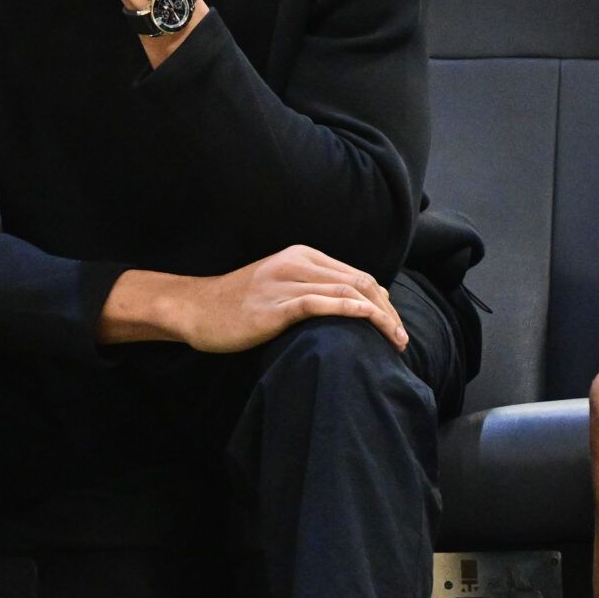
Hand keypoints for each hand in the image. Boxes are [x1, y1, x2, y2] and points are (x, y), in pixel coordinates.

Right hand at [159, 245, 406, 353]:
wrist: (195, 309)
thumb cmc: (236, 304)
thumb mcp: (278, 284)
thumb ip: (311, 287)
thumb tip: (351, 305)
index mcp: (301, 255)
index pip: (357, 275)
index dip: (383, 301)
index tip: (394, 326)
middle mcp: (297, 263)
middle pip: (360, 282)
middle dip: (388, 311)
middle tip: (402, 339)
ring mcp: (286, 282)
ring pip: (348, 292)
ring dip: (379, 317)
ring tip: (395, 342)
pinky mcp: (275, 306)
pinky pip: (321, 304)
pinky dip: (351, 311)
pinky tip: (369, 323)